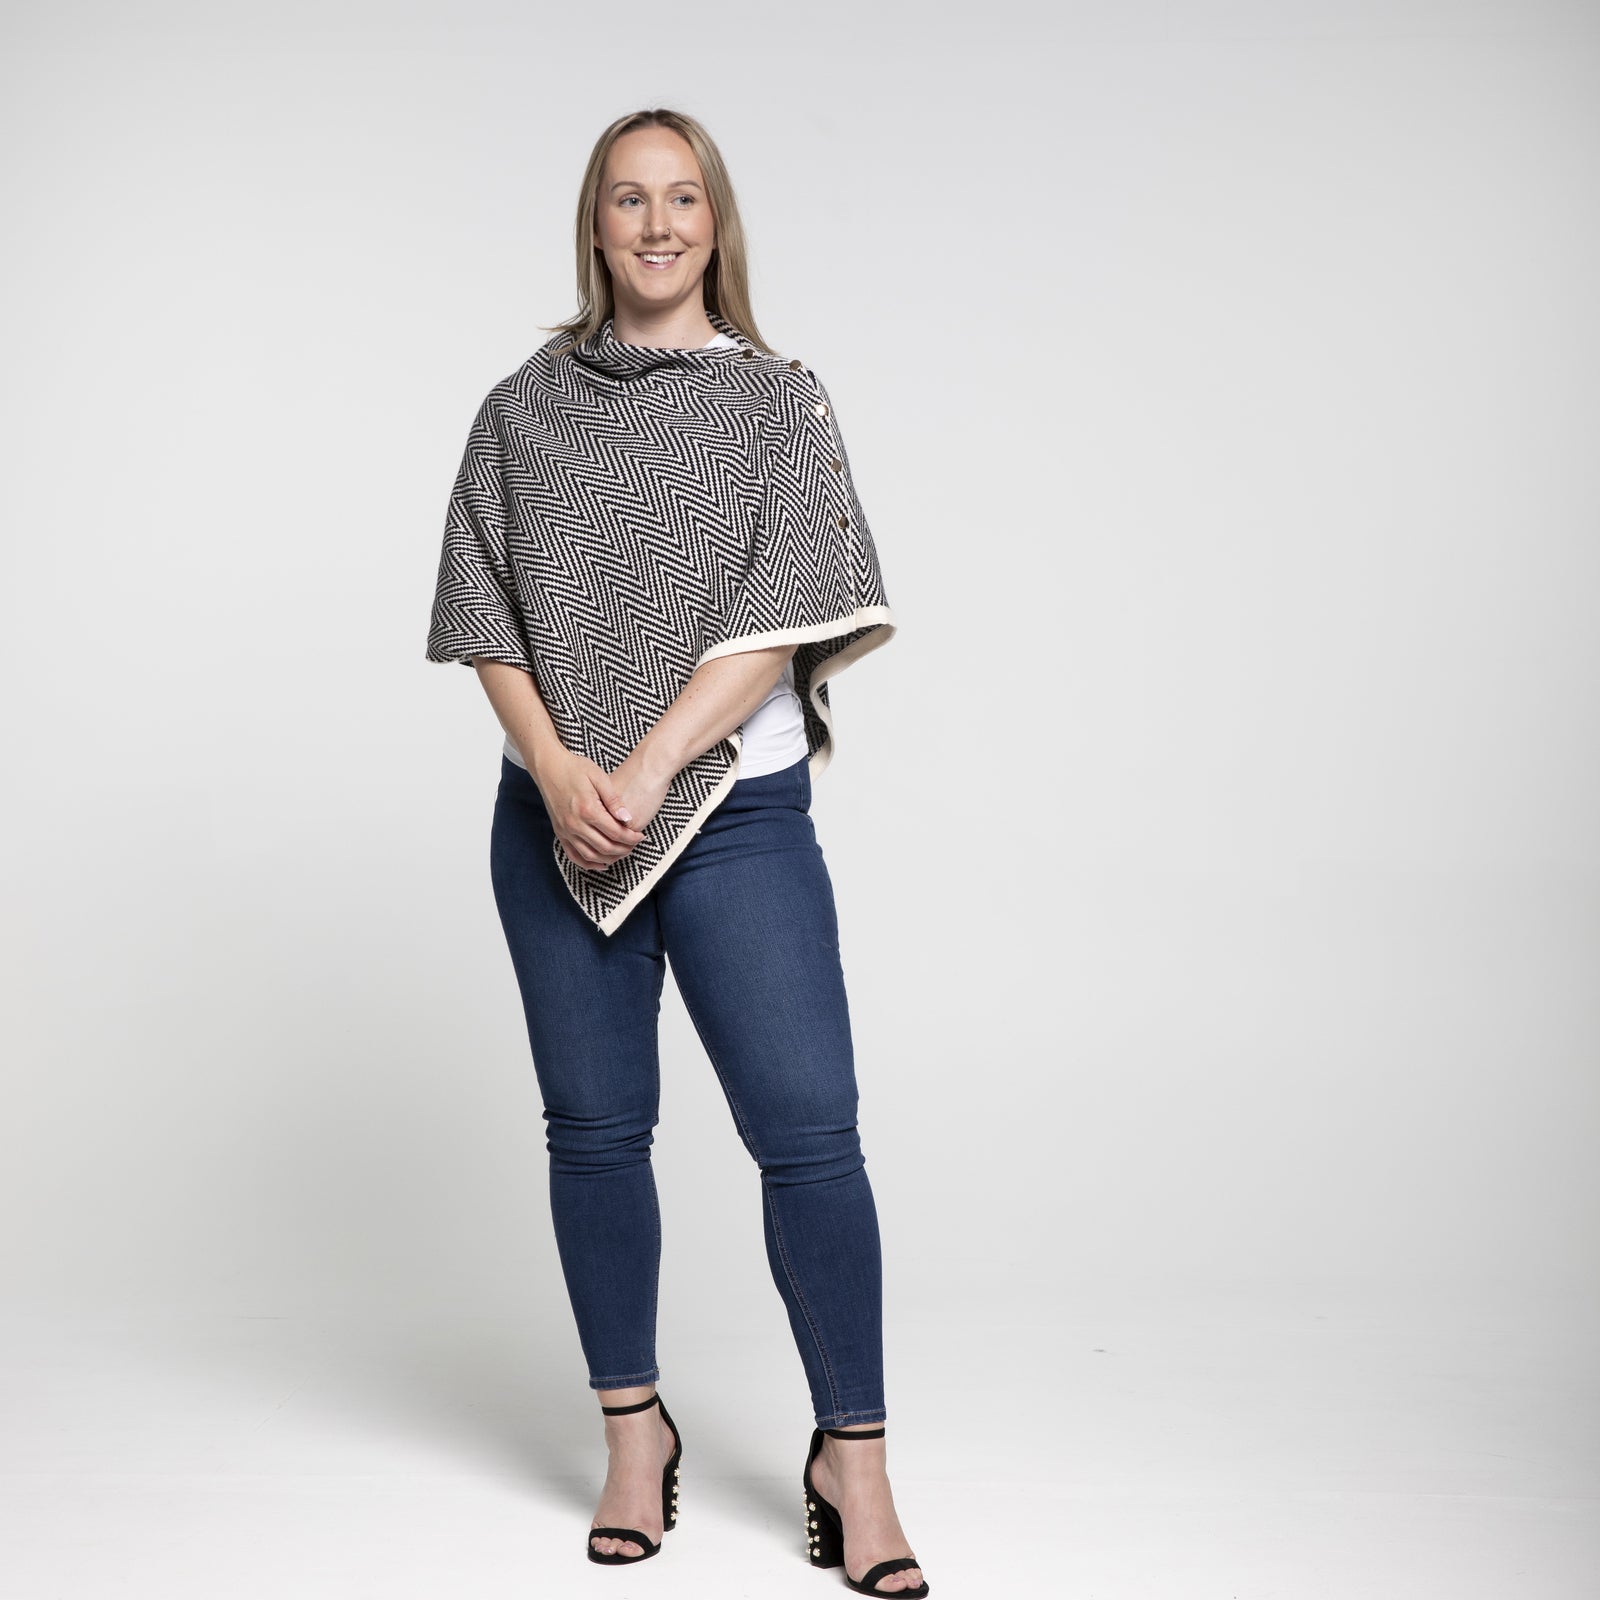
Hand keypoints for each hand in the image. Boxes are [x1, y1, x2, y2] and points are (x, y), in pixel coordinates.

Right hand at [535, 751, 646, 871]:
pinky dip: (589, 864)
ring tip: (622, 852)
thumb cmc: (575, 768)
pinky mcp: (559, 833)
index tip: (641, 836)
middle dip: (624, 849)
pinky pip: (574, 856)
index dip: (631, 837)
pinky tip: (602, 863)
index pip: (615, 832)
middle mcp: (575, 824)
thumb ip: (614, 800)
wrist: (549, 767)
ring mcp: (565, 831)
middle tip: (634, 844)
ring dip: (609, 858)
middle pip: (605, 848)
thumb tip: (628, 818)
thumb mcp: (599, 777)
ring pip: (591, 856)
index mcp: (588, 809)